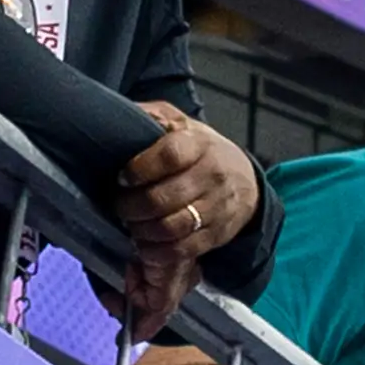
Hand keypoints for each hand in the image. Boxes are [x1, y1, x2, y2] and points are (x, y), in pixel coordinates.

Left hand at [112, 105, 261, 339]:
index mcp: (198, 144)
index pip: (169, 156)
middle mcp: (211, 176)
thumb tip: (118, 113)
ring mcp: (216, 208)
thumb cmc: (201, 149)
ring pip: (172, 227)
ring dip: (142, 231)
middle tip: (119, 206)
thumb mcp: (180, 122)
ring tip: (131, 225)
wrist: (246, 180)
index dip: (140, 169)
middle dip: (131, 207)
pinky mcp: (216, 234)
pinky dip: (157, 251)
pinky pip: (183, 249)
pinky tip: (144, 245)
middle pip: (163, 198)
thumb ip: (152, 115)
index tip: (122, 177)